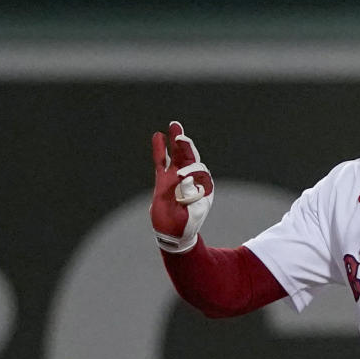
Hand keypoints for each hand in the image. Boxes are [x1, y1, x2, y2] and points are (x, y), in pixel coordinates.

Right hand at [150, 121, 213, 252]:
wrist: (174, 233)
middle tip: (180, 132)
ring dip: (175, 141)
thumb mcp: (192, 212)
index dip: (191, 170)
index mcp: (202, 186)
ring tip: (173, 125)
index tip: (180, 176)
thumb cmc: (187, 224)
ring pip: (176, 155)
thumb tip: (185, 179)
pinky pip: (161, 162)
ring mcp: (175, 178)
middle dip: (186, 144)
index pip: (198, 170)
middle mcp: (190, 179)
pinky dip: (159, 149)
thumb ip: (189, 197)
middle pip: (189, 157)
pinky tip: (158, 136)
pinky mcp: (163, 180)